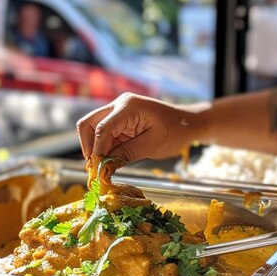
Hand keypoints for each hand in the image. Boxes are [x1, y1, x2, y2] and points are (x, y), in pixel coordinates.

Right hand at [77, 93, 205, 163]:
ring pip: (93, 128)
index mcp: (128, 106)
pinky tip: (109, 161)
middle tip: (94, 168)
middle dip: (88, 146)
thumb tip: (103, 167)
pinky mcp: (120, 120)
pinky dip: (103, 147)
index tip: (97, 170)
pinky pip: (104, 134)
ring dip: (95, 148)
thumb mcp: (152, 146)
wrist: (188, 123)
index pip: (102, 129)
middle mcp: (119, 105)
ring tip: (102, 167)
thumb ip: (126, 154)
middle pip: (88, 123)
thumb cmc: (176, 132)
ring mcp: (118, 111)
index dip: (96, 151)